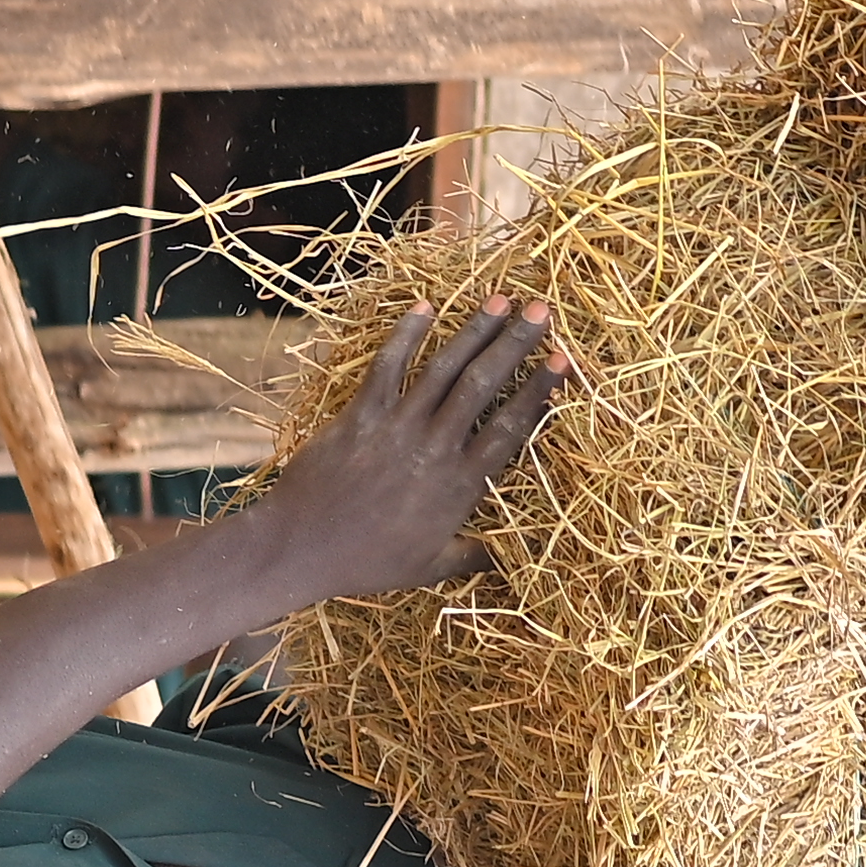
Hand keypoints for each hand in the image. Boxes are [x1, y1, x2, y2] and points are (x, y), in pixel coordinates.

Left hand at [244, 302, 566, 598]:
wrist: (301, 548)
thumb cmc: (367, 563)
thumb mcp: (429, 567)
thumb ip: (472, 556)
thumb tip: (507, 559)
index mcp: (460, 485)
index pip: (511, 428)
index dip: (539, 391)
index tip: (563, 362)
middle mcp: (435, 448)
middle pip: (483, 385)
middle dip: (515, 344)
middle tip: (541, 311)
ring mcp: (397, 426)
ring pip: (444, 368)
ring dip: (474, 330)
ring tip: (501, 299)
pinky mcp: (361, 414)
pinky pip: (387, 366)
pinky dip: (407, 334)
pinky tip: (426, 306)